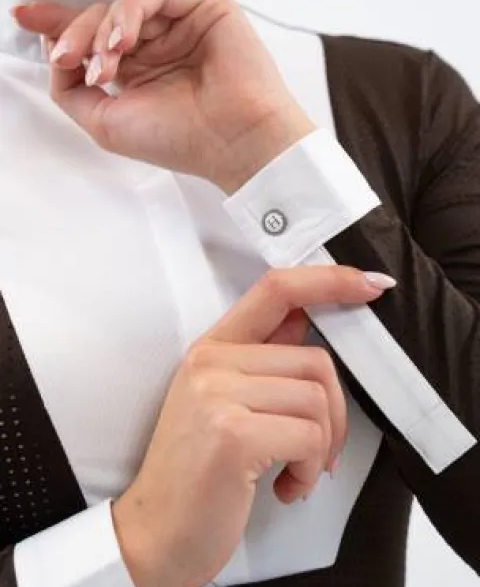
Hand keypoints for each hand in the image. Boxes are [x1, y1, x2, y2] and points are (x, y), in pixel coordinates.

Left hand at [13, 0, 314, 192]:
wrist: (233, 142)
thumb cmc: (180, 140)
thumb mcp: (106, 123)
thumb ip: (70, 91)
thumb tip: (55, 56)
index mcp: (139, 73)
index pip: (94, 40)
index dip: (60, 27)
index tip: (24, 19)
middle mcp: (158, 47)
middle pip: (100, 19)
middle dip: (73, 34)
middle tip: (64, 58)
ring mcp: (180, 26)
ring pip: (122, 6)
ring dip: (101, 31)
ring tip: (104, 65)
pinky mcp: (203, 8)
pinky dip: (130, 13)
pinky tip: (123, 42)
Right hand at [112, 265, 390, 586]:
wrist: (154, 535)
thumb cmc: (196, 475)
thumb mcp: (222, 403)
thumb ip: (264, 361)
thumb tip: (308, 321)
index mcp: (212, 349)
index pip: (276, 290)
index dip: (328, 281)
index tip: (369, 284)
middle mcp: (212, 362)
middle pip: (316, 361)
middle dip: (334, 414)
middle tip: (319, 451)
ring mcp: (218, 394)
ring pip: (318, 400)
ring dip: (321, 448)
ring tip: (294, 473)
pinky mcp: (233, 432)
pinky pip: (310, 437)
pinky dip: (310, 471)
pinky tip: (285, 488)